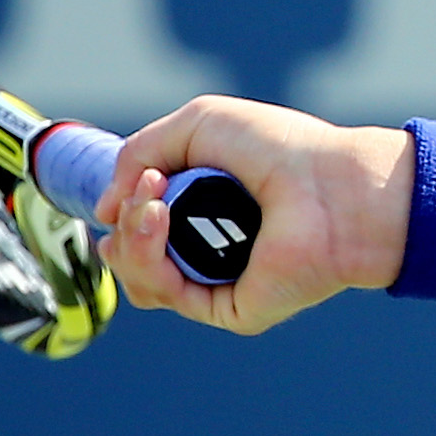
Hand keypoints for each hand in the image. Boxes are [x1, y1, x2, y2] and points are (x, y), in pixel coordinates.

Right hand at [95, 95, 415, 334]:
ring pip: (141, 281)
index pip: (142, 226)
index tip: (135, 182)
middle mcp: (214, 249)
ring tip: (153, 204)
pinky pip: (168, 295)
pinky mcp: (233, 308)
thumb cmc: (280, 149)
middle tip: (148, 188)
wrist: (334, 184)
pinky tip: (158, 221)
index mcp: (210, 210)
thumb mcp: (196, 127)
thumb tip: (101, 211)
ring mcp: (223, 281)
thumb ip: (137, 156)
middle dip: (124, 222)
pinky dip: (149, 259)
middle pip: (132, 256)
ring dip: (130, 239)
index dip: (124, 210)